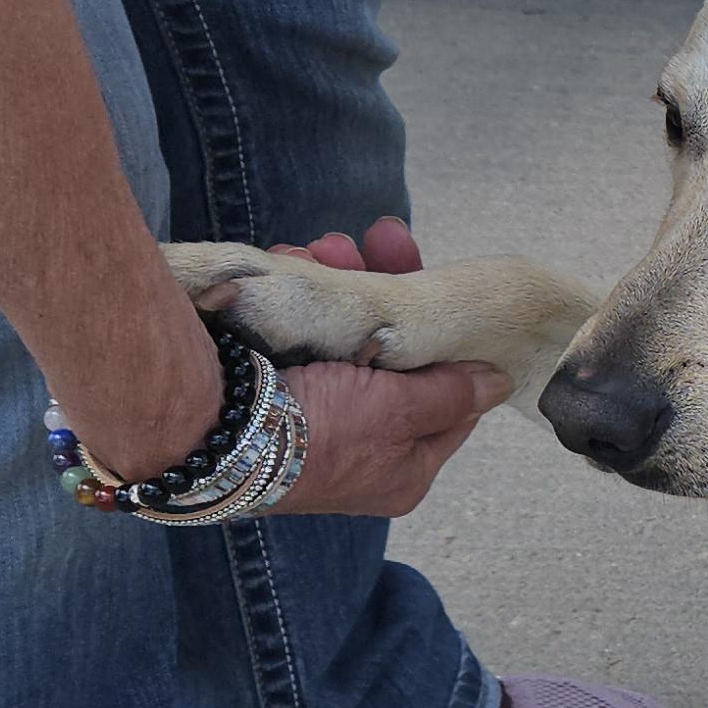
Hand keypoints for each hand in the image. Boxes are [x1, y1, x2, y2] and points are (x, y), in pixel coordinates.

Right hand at [263, 218, 506, 518]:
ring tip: (324, 247)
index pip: (449, 401)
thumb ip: (448, 393)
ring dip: (339, 283)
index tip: (446, 293)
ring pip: (347, 335)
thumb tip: (499, 384)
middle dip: (386, 293)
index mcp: (401, 468)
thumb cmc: (314, 433)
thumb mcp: (397, 412)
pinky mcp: (279, 385)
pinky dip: (300, 295)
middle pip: (395, 357)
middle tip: (382, 239)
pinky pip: (303, 332)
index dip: (451, 345)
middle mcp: (363, 444)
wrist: (209, 430)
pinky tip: (293, 260)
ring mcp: (320, 414)